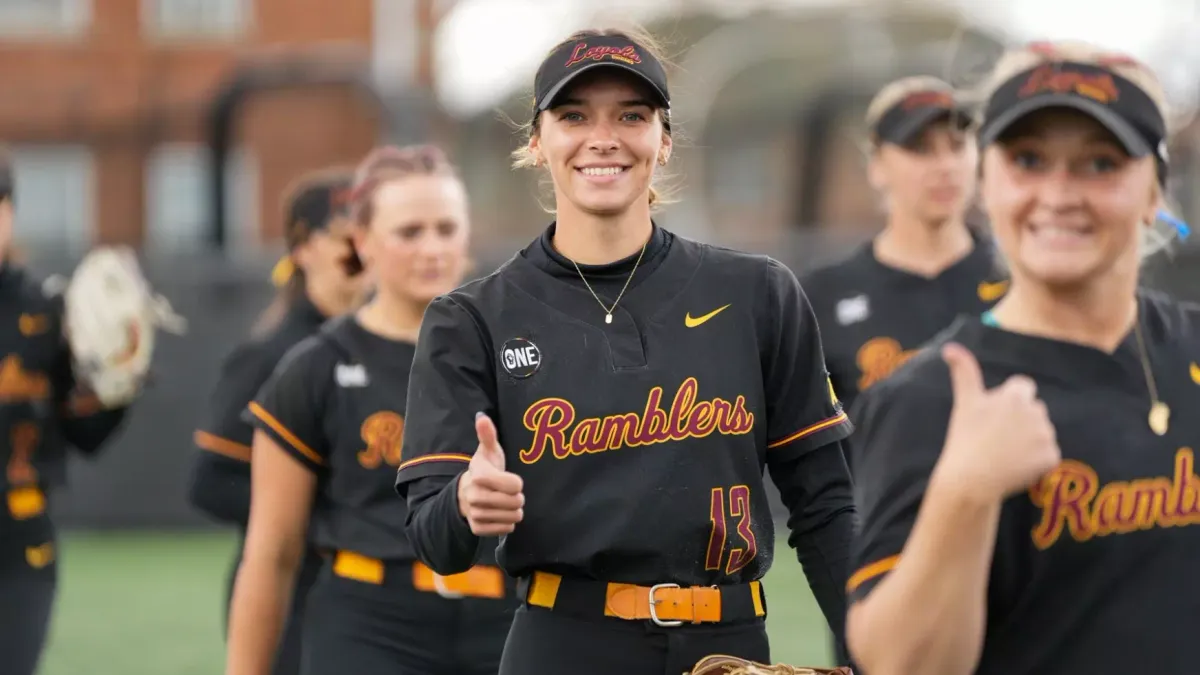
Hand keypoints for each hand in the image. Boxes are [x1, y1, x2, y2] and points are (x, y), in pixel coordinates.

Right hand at [457, 412, 524, 534]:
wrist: (466, 493)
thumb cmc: (485, 469)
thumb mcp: (488, 451)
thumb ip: (487, 435)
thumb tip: (482, 416)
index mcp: (479, 475)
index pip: (515, 486)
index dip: (517, 483)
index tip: (511, 480)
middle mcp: (474, 496)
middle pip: (516, 502)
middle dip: (517, 497)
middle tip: (509, 492)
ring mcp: (475, 514)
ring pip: (513, 517)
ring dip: (513, 510)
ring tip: (504, 502)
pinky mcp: (478, 528)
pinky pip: (506, 529)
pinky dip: (507, 522)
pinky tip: (499, 513)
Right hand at [934, 343, 1060, 501]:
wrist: (971, 479)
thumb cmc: (965, 438)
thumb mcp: (965, 402)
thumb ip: (963, 371)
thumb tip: (950, 346)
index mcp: (1015, 396)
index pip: (1024, 386)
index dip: (1011, 400)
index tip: (996, 416)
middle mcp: (1035, 411)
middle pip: (1035, 410)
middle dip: (1022, 421)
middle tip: (998, 438)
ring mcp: (1045, 435)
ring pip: (1042, 433)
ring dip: (1030, 440)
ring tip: (1006, 454)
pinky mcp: (1052, 457)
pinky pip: (1049, 455)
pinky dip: (1037, 462)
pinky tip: (1017, 467)